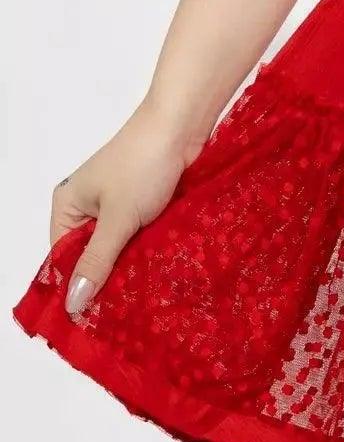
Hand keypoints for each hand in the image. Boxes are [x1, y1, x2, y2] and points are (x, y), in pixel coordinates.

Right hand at [48, 95, 207, 319]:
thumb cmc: (143, 165)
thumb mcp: (118, 218)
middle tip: (120, 311)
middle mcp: (88, 205)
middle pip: (91, 253)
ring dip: (130, 263)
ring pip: (118, 246)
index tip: (92, 317)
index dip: (76, 284)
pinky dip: (146, 247)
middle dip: (106, 277)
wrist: (182, 124)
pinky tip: (157, 270)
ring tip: (140, 295)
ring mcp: (118, 203)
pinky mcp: (144, 202)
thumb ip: (97, 261)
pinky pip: (138, 234)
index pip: (63, 257)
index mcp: (68, 205)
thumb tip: (73, 304)